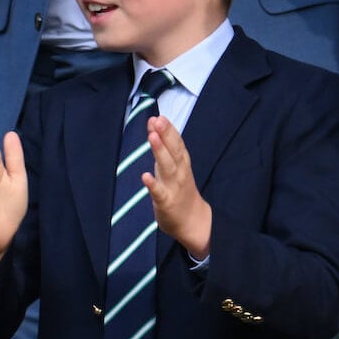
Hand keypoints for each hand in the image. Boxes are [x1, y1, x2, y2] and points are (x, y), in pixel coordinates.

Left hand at [141, 117, 211, 259]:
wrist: (194, 222)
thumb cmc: (181, 190)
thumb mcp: (176, 167)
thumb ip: (166, 149)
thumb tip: (156, 126)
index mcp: (182, 163)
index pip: (177, 143)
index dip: (169, 130)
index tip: (160, 116)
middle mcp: (179, 173)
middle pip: (174, 151)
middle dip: (166, 135)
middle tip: (158, 120)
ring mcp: (173, 187)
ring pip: (167, 167)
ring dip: (160, 152)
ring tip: (152, 137)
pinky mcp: (166, 202)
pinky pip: (159, 193)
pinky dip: (152, 184)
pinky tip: (144, 176)